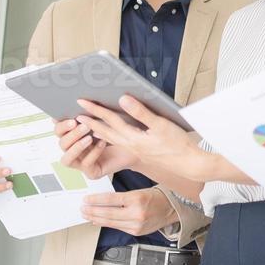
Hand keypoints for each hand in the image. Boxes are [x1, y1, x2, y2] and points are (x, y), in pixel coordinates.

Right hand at [55, 118, 136, 178]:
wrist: (136, 147)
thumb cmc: (119, 133)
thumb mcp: (104, 120)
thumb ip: (90, 114)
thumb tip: (79, 101)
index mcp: (74, 137)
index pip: (58, 132)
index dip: (60, 126)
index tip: (70, 118)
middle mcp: (74, 151)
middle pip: (61, 144)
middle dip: (70, 134)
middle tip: (79, 124)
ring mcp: (81, 163)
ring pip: (67, 159)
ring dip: (76, 146)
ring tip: (89, 137)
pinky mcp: (92, 172)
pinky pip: (86, 165)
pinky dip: (93, 153)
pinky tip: (102, 143)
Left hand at [76, 96, 195, 166]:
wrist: (189, 165)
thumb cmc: (178, 145)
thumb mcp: (160, 125)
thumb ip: (140, 112)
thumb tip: (123, 99)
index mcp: (133, 138)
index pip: (110, 120)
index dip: (95, 109)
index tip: (81, 101)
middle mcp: (131, 146)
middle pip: (105, 132)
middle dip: (90, 122)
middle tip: (76, 115)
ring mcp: (135, 151)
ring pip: (111, 140)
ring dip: (98, 132)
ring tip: (87, 125)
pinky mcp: (141, 154)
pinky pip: (119, 145)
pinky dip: (109, 139)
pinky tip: (109, 135)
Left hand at [80, 188, 178, 235]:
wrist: (171, 209)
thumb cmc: (155, 197)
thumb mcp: (138, 191)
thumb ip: (120, 197)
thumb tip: (101, 201)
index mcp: (137, 199)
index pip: (111, 200)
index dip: (96, 201)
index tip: (86, 200)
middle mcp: (136, 213)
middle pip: (108, 214)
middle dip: (92, 211)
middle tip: (82, 209)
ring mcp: (136, 225)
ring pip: (111, 222)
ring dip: (96, 219)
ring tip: (86, 215)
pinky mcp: (136, 232)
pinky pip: (117, 228)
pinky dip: (106, 224)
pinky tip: (98, 221)